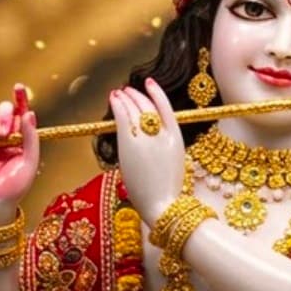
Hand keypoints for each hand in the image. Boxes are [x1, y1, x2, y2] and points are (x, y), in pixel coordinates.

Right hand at [0, 84, 38, 211]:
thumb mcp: (29, 162)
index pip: (23, 114)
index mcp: (23, 140)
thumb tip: (29, 112)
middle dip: (6, 116)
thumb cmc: (15, 187)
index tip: (18, 88)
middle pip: (6, 111)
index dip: (21, 99)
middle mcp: (7, 136)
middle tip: (4, 133)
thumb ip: (31, 138)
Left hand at [108, 80, 185, 226]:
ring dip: (125, 99)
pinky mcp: (131, 145)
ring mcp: (147, 139)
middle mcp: (163, 135)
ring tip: (118, 93)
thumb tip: (145, 139)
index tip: (149, 83)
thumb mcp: (172, 165)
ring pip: (135, 110)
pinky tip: (113, 99)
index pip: (166, 108)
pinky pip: (124, 119)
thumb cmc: (165, 193)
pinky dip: (118, 107)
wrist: (163, 206)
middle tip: (127, 90)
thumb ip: (161, 148)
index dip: (156, 93)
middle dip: (137, 96)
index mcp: (177, 139)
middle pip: (148, 107)